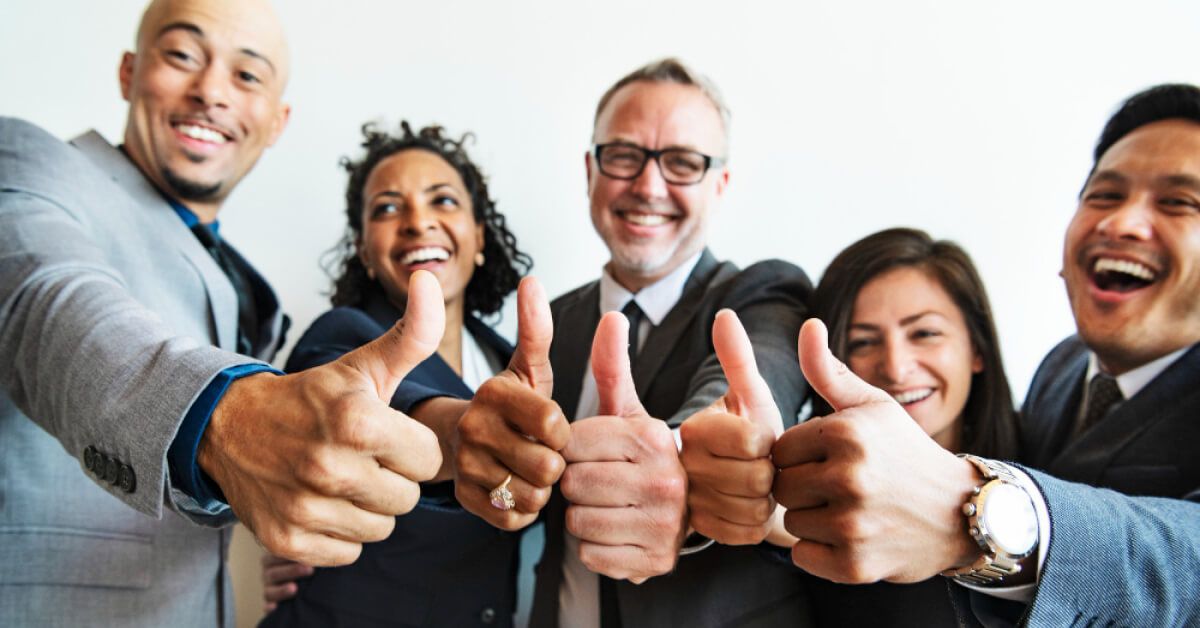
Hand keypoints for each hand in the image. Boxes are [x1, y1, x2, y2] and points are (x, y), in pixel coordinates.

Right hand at [199, 271, 443, 565]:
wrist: (230, 426)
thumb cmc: (309, 397)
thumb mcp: (363, 365)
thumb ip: (411, 333)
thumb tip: (432, 279)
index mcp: (357, 421)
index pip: (429, 460)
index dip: (412, 446)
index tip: (386, 434)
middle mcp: (330, 467)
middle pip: (408, 498)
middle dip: (393, 478)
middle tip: (362, 456)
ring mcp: (305, 506)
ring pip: (382, 529)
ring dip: (369, 507)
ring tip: (344, 478)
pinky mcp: (287, 538)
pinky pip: (348, 553)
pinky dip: (341, 532)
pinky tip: (323, 501)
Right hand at [261, 553, 313, 611]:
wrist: (304, 589)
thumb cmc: (310, 566)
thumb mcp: (308, 556)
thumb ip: (311, 551)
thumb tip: (330, 545)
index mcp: (275, 557)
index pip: (277, 554)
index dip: (291, 554)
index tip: (308, 552)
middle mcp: (269, 572)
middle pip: (273, 571)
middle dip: (291, 570)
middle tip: (309, 569)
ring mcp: (269, 589)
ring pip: (269, 590)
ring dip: (282, 590)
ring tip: (295, 588)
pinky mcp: (270, 605)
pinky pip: (267, 607)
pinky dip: (270, 607)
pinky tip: (277, 607)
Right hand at [454, 277, 569, 529]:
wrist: (463, 442)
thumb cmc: (509, 405)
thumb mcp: (526, 367)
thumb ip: (535, 330)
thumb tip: (531, 281)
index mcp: (491, 393)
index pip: (553, 422)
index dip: (564, 430)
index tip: (553, 427)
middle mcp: (472, 428)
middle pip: (548, 465)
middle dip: (556, 463)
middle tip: (543, 452)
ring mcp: (465, 467)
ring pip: (532, 495)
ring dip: (542, 488)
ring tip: (531, 469)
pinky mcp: (465, 500)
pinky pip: (515, 518)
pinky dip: (525, 508)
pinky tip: (516, 487)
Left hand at [561, 311, 687, 581]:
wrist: (688, 510)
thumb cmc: (643, 458)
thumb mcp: (630, 412)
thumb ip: (612, 367)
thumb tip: (612, 316)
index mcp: (653, 438)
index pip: (572, 444)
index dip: (570, 449)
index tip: (590, 452)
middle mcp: (665, 481)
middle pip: (571, 484)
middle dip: (574, 483)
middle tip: (599, 480)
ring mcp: (664, 525)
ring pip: (577, 522)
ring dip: (582, 516)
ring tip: (608, 504)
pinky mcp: (655, 562)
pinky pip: (590, 556)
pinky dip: (594, 547)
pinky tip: (615, 530)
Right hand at [680, 309, 785, 545]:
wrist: (732, 482)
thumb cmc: (747, 433)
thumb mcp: (746, 394)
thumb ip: (737, 357)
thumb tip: (725, 315)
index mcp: (693, 429)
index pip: (754, 440)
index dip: (767, 441)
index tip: (759, 438)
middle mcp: (681, 467)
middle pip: (758, 476)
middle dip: (768, 471)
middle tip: (758, 464)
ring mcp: (687, 505)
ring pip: (754, 507)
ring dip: (763, 498)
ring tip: (752, 486)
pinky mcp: (699, 534)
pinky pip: (747, 531)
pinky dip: (755, 522)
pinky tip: (746, 507)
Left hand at [771, 318, 980, 582]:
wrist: (961, 513)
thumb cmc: (906, 454)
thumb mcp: (873, 406)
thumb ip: (828, 371)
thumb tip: (807, 325)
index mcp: (846, 434)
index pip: (780, 448)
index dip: (800, 456)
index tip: (829, 459)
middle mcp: (849, 477)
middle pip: (781, 486)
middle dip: (802, 487)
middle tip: (839, 488)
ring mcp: (853, 524)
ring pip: (792, 522)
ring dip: (812, 520)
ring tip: (849, 510)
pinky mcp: (856, 564)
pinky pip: (804, 558)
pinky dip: (821, 553)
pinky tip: (851, 538)